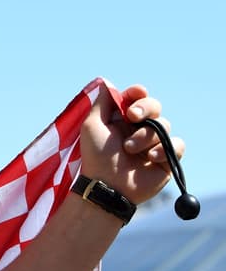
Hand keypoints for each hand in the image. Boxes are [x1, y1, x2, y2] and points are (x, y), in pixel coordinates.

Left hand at [80, 84, 184, 204]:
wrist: (108, 186)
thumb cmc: (97, 157)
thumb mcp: (92, 126)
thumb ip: (102, 103)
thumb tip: (108, 84)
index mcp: (122, 120)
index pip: (137, 99)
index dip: (139, 94)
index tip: (136, 93)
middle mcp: (139, 129)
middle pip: (155, 106)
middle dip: (145, 108)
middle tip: (132, 117)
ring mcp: (153, 144)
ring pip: (164, 125)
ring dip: (145, 136)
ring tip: (129, 149)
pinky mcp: (166, 159)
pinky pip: (177, 145)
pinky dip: (164, 149)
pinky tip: (150, 158)